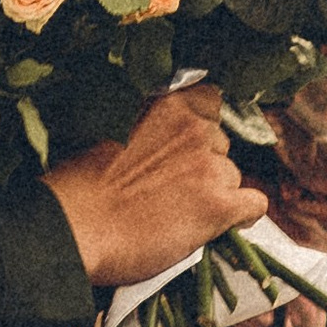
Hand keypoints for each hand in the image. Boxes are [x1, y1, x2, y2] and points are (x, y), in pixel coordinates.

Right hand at [45, 85, 261, 290]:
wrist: (73, 228)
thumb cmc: (77, 188)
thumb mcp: (107, 131)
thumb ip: (143, 127)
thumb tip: (160, 142)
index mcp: (166, 104)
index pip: (209, 98)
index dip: (199, 126)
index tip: (185, 145)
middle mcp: (194, 129)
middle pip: (220, 144)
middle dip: (204, 162)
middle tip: (172, 188)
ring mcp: (209, 167)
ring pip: (232, 177)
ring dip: (214, 192)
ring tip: (179, 213)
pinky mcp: (219, 205)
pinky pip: (253, 205)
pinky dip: (240, 217)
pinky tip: (215, 226)